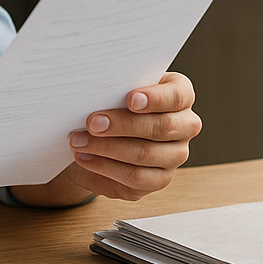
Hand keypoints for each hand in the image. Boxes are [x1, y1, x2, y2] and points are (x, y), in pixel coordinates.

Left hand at [9, 72, 200, 205]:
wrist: (96, 135)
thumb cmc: (109, 103)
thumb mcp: (112, 89)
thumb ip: (113, 86)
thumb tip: (96, 84)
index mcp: (179, 96)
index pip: (177, 96)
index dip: (156, 98)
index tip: (130, 99)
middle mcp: (184, 126)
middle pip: (161, 127)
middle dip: (122, 124)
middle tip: (92, 122)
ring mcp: (175, 155)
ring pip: (146, 154)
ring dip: (107, 147)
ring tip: (78, 141)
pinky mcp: (159, 179)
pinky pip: (136, 177)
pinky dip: (106, 167)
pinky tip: (84, 157)